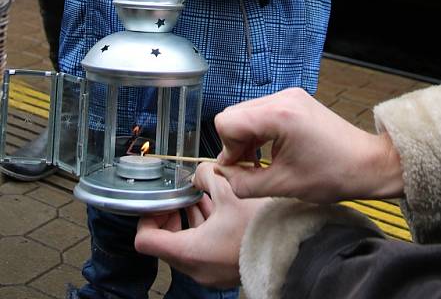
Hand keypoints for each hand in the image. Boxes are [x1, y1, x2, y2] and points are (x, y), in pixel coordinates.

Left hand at [135, 163, 268, 287]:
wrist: (291, 250)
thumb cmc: (260, 226)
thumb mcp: (230, 190)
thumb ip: (206, 176)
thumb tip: (199, 172)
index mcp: (189, 251)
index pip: (144, 240)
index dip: (148, 216)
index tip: (160, 200)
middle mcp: (195, 268)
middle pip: (164, 243)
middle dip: (171, 214)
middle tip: (182, 195)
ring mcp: (209, 273)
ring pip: (186, 246)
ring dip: (190, 220)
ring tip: (203, 196)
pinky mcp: (223, 270)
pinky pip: (203, 250)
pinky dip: (204, 230)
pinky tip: (218, 208)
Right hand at [214, 88, 403, 203]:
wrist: (367, 164)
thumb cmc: (334, 174)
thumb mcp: (283, 186)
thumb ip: (244, 183)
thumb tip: (224, 176)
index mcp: (278, 114)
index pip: (227, 122)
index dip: (227, 150)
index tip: (241, 169)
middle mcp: (282, 98)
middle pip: (234, 114)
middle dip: (235, 143)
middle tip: (250, 167)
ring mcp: (289, 96)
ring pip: (247, 113)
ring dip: (247, 138)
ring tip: (261, 162)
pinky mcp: (295, 100)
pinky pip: (262, 112)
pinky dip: (260, 131)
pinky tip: (272, 151)